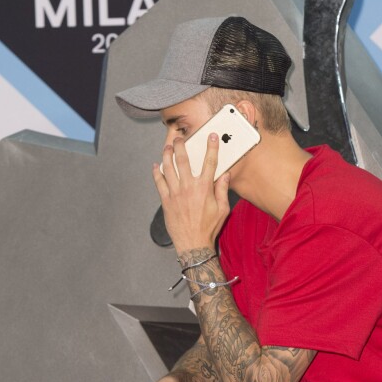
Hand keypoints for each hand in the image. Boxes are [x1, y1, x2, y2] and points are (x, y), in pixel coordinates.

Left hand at [153, 133, 229, 253]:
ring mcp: (175, 194)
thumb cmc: (209, 227)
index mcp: (205, 188)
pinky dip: (156, 172)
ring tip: (167, 147)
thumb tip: (225, 175)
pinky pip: (159, 183)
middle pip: (183, 160)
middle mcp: (188, 188)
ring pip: (168, 168)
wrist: (193, 244)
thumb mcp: (223, 209)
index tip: (212, 137)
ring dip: (167, 155)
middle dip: (181, 146)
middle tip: (179, 138)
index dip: (211, 147)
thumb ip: (222, 190)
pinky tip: (156, 166)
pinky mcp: (166, 201)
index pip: (209, 163)